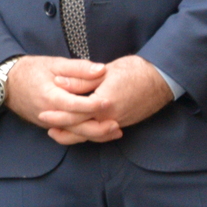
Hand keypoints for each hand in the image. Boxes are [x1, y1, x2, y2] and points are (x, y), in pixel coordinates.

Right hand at [3, 55, 112, 142]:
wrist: (7, 83)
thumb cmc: (32, 70)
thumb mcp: (54, 64)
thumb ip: (79, 68)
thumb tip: (101, 70)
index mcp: (50, 96)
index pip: (73, 105)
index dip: (92, 105)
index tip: (110, 101)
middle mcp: (48, 113)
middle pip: (75, 126)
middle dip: (98, 127)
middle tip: (118, 124)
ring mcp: (47, 122)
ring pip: (73, 133)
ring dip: (95, 134)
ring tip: (115, 131)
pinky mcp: (48, 125)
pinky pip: (68, 133)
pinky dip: (85, 133)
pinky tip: (101, 131)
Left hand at [29, 54, 171, 144]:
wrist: (162, 78)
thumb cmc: (134, 71)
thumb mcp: (104, 71)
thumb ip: (80, 80)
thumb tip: (58, 82)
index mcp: (105, 104)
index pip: (75, 115)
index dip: (58, 115)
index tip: (43, 113)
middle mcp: (111, 118)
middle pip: (81, 130)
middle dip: (63, 129)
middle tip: (46, 126)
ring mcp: (119, 122)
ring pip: (92, 135)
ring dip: (74, 135)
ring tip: (57, 131)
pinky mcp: (124, 123)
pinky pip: (102, 133)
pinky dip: (89, 134)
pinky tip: (80, 130)